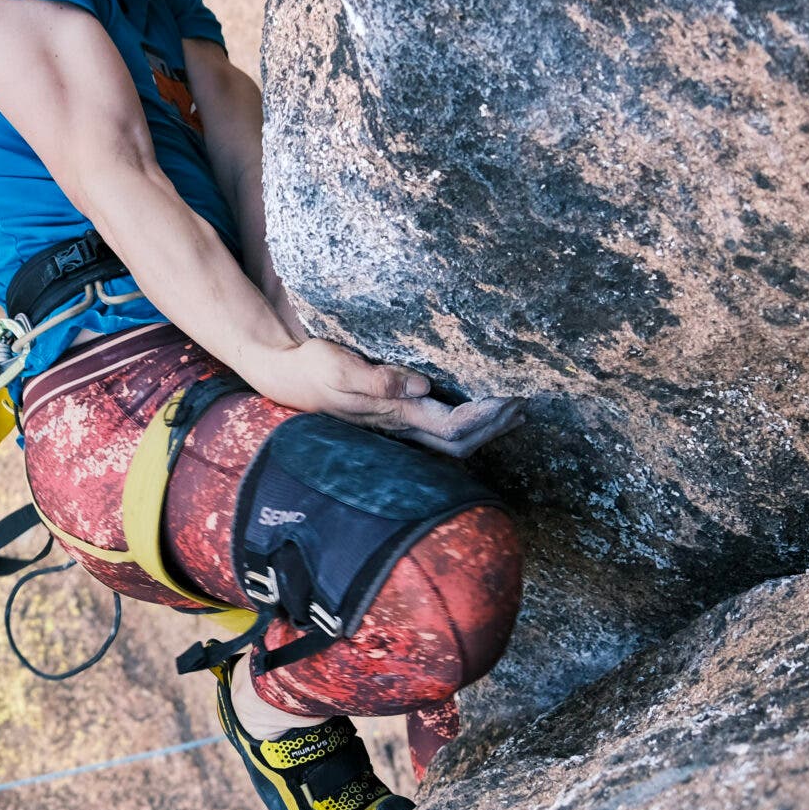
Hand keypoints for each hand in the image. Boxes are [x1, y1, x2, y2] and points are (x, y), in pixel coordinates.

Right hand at [245, 338, 523, 457]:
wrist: (284, 376)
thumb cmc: (310, 369)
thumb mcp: (338, 366)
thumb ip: (377, 379)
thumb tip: (420, 384)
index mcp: (393, 415)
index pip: (452, 427)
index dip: (485, 417)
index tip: (510, 397)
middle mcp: (401, 426)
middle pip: (461, 443)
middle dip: (495, 426)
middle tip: (524, 401)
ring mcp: (398, 425)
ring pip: (453, 441)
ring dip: (487, 428)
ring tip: (514, 410)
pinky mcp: (394, 416)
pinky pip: (441, 429)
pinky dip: (469, 422)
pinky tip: (480, 409)